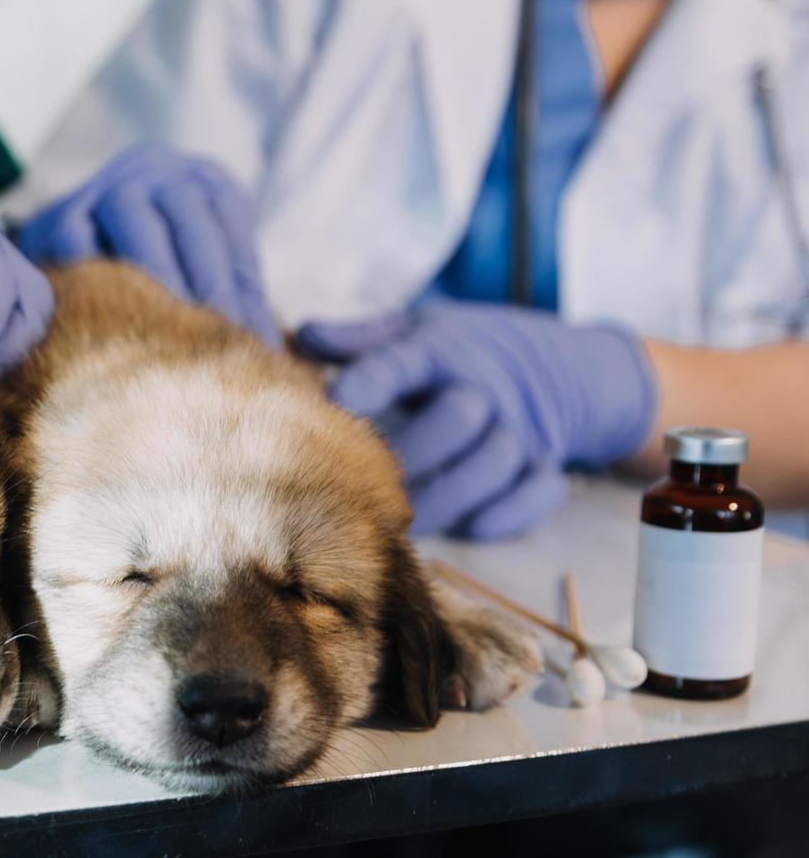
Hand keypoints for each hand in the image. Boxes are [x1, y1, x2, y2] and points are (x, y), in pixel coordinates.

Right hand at [16, 143, 279, 345]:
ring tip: (171, 334)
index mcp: (203, 180)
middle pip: (187, 216)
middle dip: (207, 283)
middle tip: (220, 342)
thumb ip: (239, 298)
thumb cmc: (164, 262)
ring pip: (132, 220)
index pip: (229, 223)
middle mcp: (154, 171)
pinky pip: (75, 243)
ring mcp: (103, 188)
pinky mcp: (57, 218)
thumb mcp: (209, 264)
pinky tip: (111, 323)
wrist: (78, 233)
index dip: (243, 284)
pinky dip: (95, 279)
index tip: (256, 340)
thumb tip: (278, 357)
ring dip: (154, 277)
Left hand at [296, 301, 656, 539]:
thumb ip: (358, 339)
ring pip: (494, 462)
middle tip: (367, 488)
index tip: (336, 401)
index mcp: (441, 350)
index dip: (371, 381)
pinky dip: (506, 515)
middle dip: (412, 454)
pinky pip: (535, 492)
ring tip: (403, 525)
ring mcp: (521, 429)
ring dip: (449, 496)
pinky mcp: (545, 465)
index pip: (403, 362)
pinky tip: (469, 529)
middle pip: (457, 417)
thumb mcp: (412, 330)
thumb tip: (301, 335)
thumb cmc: (458, 352)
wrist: (558, 365)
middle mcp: (485, 387)